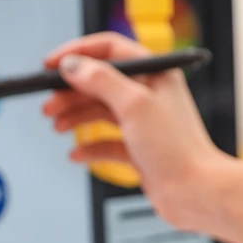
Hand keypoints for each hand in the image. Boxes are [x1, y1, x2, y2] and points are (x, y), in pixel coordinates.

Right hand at [43, 33, 227, 228]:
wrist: (194, 192)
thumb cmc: (176, 148)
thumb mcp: (134, 105)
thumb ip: (100, 81)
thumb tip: (73, 66)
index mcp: (154, 73)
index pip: (109, 51)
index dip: (77, 55)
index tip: (51, 65)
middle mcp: (148, 94)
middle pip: (99, 84)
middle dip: (70, 93)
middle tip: (48, 105)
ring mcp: (142, 123)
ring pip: (100, 113)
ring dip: (75, 118)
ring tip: (56, 127)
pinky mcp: (138, 150)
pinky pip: (106, 144)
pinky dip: (89, 147)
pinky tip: (76, 154)